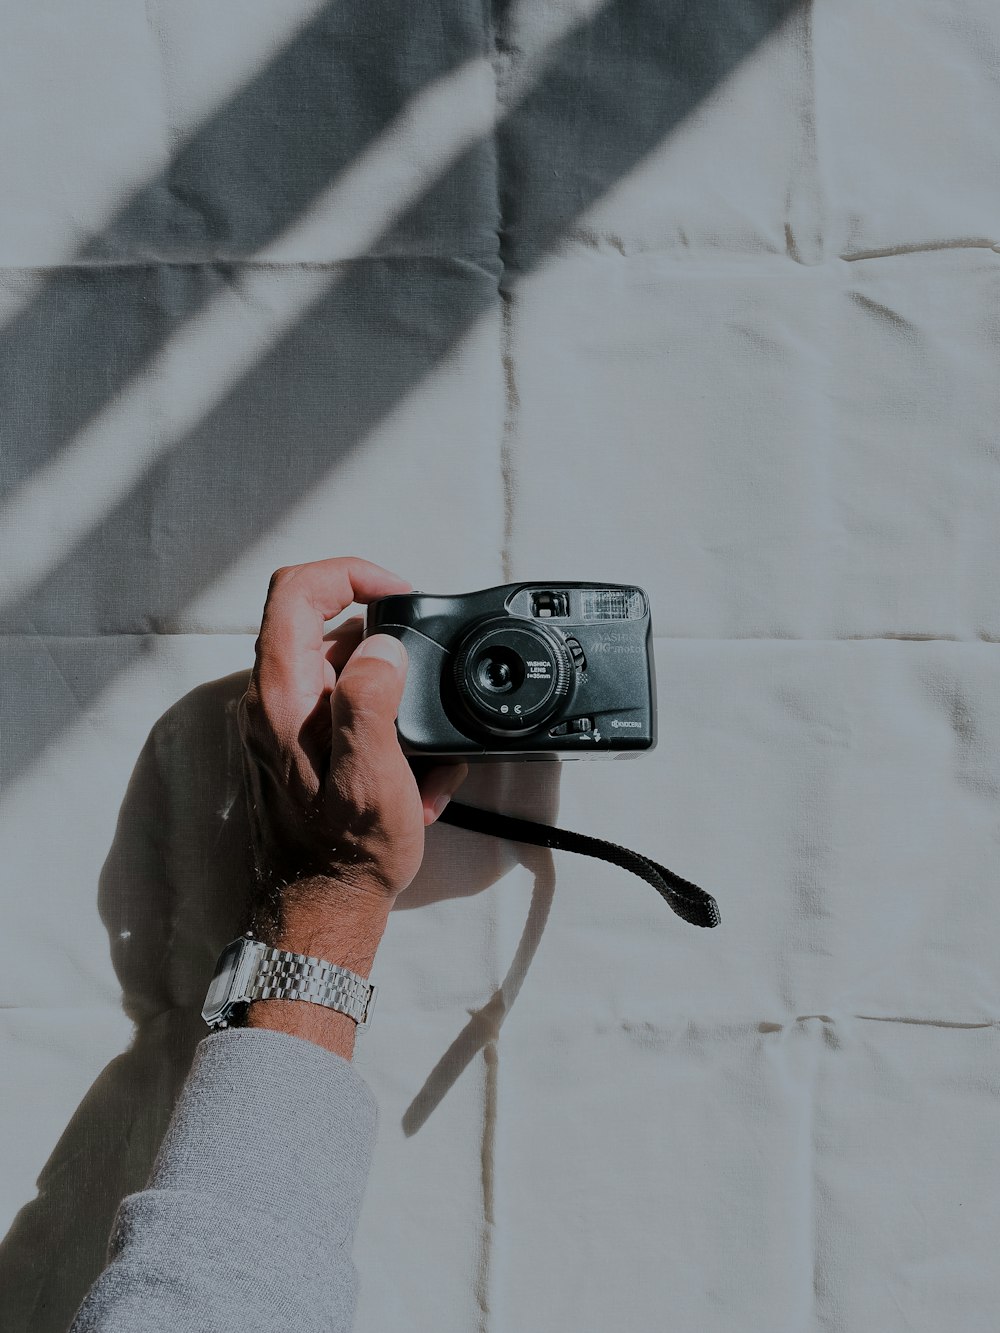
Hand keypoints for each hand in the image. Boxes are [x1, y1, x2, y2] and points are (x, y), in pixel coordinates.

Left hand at [238, 556, 467, 954]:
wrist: (322, 911)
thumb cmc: (346, 855)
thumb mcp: (372, 779)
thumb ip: (370, 703)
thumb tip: (382, 647)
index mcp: (282, 696)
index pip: (298, 589)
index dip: (350, 573)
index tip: (399, 593)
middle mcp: (271, 702)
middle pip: (319, 623)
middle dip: (383, 639)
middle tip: (425, 669)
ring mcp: (282, 723)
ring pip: (339, 667)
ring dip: (390, 688)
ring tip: (426, 739)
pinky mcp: (298, 746)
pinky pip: (344, 708)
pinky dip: (384, 722)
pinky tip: (416, 768)